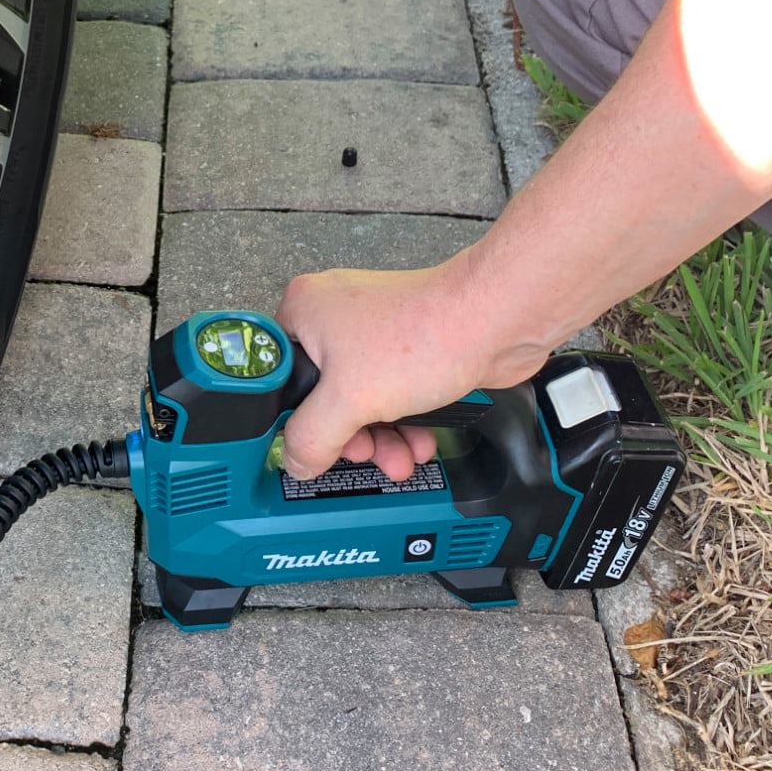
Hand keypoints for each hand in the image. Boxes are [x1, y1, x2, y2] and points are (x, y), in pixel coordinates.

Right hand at [276, 255, 519, 480]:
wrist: (495, 323)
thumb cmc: (424, 336)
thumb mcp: (348, 400)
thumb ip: (311, 437)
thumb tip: (294, 460)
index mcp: (304, 310)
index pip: (276, 373)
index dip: (293, 416)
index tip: (311, 443)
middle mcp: (334, 315)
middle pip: (322, 393)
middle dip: (350, 435)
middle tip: (364, 453)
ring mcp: (373, 330)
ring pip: (361, 398)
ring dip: (381, 437)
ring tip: (399, 457)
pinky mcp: (406, 347)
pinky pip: (391, 393)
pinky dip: (402, 421)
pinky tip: (418, 441)